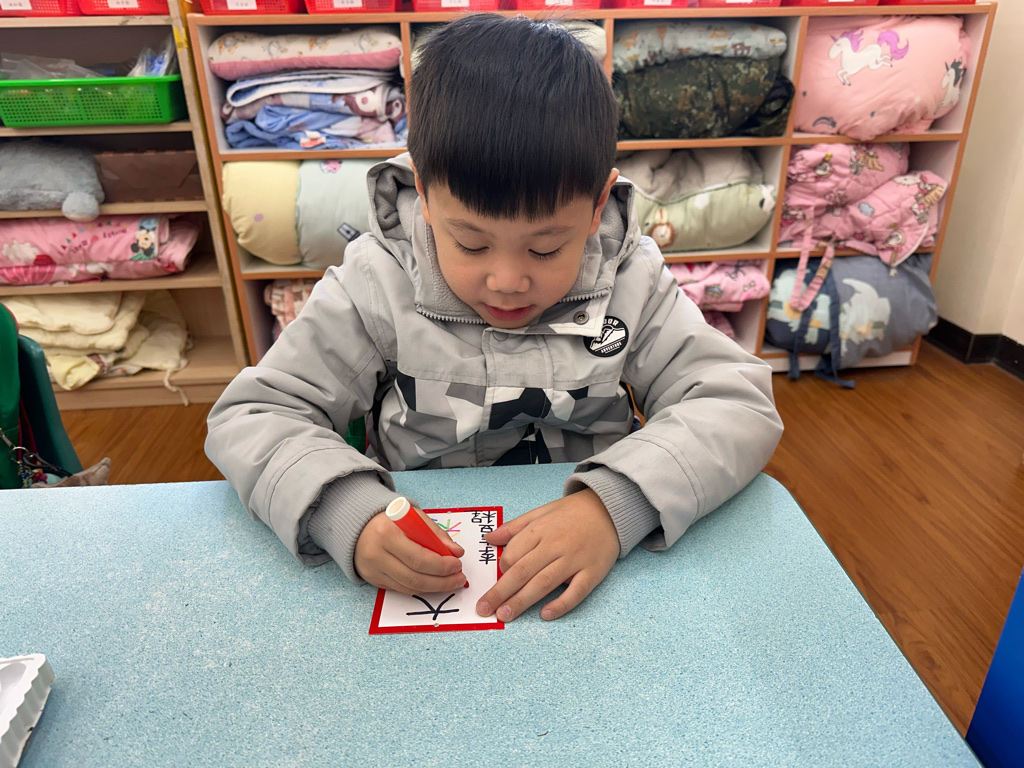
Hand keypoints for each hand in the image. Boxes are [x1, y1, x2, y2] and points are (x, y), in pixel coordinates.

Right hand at [354, 507, 467, 593]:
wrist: (360, 526)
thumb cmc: (392, 521)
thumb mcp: (414, 518)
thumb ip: (436, 534)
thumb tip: (457, 552)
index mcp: (387, 534)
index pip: (419, 558)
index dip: (441, 565)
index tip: (458, 564)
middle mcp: (377, 555)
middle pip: (414, 577)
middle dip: (442, 581)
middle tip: (459, 578)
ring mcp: (374, 571)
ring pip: (409, 587)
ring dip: (434, 588)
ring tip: (451, 582)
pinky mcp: (373, 580)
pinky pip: (401, 589)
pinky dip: (421, 588)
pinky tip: (434, 583)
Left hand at [475, 488, 618, 621]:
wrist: (609, 509)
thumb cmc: (571, 513)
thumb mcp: (541, 512)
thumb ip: (514, 527)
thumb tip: (489, 538)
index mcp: (540, 530)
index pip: (513, 554)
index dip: (501, 569)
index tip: (498, 579)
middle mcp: (555, 545)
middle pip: (523, 572)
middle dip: (500, 592)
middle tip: (484, 609)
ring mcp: (575, 559)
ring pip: (544, 583)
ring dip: (522, 601)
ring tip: (505, 615)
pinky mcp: (593, 572)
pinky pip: (576, 591)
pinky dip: (561, 604)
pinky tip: (545, 615)